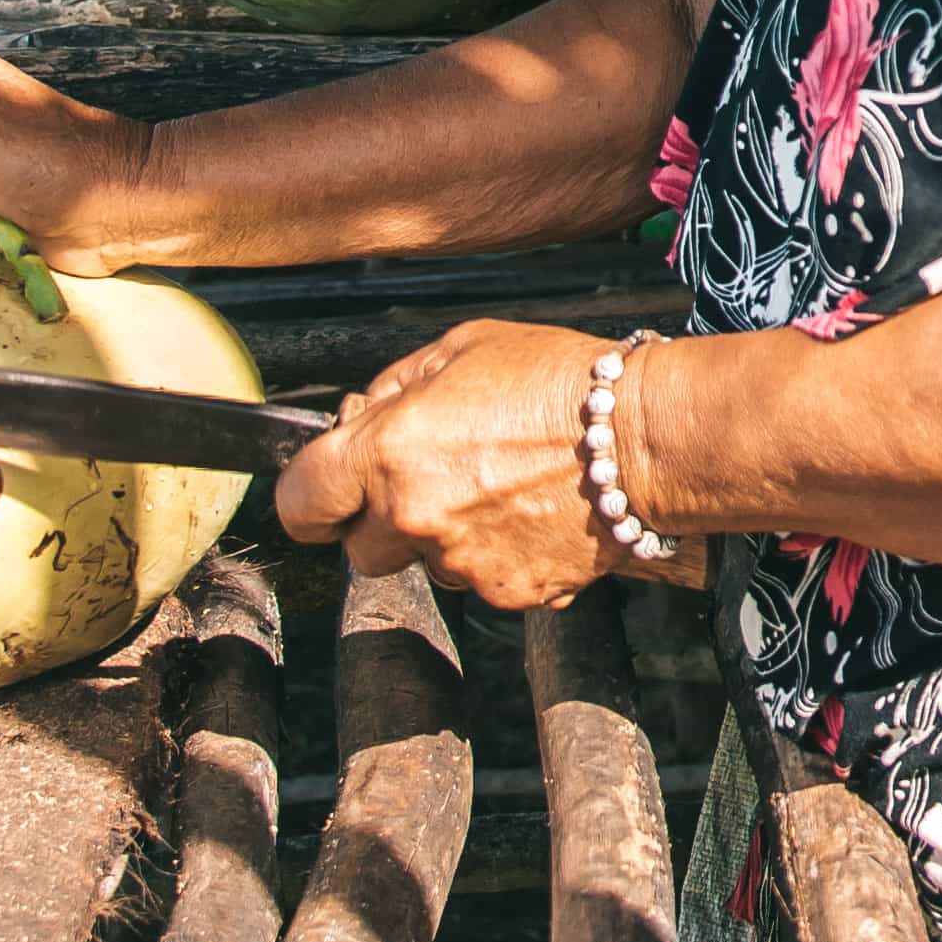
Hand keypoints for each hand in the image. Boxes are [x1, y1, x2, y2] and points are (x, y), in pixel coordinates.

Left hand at [307, 317, 676, 608]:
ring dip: (446, 537)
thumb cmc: (555, 382)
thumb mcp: (458, 349)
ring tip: (499, 488)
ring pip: (427, 566)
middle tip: (432, 481)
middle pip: (360, 551)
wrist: (642, 436)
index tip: (326, 493)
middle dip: (383, 521)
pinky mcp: (509, 593)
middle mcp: (415, 516)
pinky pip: (482, 581)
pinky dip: (498, 556)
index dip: (310, 498)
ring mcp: (462, 563)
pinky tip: (528, 513)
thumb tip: (356, 420)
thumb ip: (393, 389)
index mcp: (388, 452)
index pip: (300, 504)